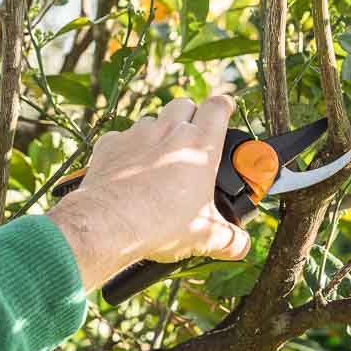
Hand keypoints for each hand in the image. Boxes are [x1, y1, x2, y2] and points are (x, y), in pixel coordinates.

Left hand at [47, 96, 250, 290]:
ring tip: (160, 158)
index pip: (218, 107)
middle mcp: (170, 132)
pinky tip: (129, 170)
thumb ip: (230, 239)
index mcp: (201, 146)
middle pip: (184, 104)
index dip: (224, 105)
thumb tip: (241, 246)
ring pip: (152, 119)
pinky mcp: (110, 145)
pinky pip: (122, 137)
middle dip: (190, 115)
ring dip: (159, 132)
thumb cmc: (162, 225)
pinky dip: (128, 148)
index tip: (225, 110)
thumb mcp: (206, 236)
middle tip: (192, 136)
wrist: (109, 225)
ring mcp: (137, 135)